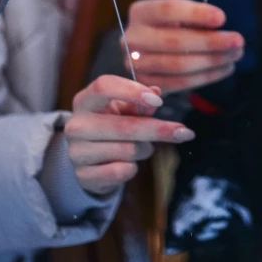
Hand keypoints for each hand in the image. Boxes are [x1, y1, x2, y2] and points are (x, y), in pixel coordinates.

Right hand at [67, 75, 194, 195]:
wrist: (88, 161)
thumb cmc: (110, 126)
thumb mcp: (123, 109)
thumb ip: (140, 102)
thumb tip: (156, 93)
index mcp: (85, 100)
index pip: (104, 86)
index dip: (132, 91)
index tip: (159, 102)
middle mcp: (76, 125)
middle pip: (124, 125)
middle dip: (158, 129)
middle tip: (185, 132)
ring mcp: (77, 152)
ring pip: (128, 150)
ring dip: (144, 149)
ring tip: (141, 147)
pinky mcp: (83, 175)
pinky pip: (122, 171)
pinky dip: (133, 168)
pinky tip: (127, 163)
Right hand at [124, 0, 244, 92]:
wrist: (152, 49)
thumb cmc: (173, 26)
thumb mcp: (180, 14)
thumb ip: (195, 17)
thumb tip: (218, 23)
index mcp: (140, 11)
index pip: (168, 10)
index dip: (196, 14)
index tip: (222, 18)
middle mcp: (132, 38)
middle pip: (174, 41)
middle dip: (211, 42)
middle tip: (238, 41)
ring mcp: (135, 64)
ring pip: (178, 65)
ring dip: (212, 61)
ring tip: (235, 55)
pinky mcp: (146, 83)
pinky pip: (179, 83)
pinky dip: (207, 77)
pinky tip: (225, 68)